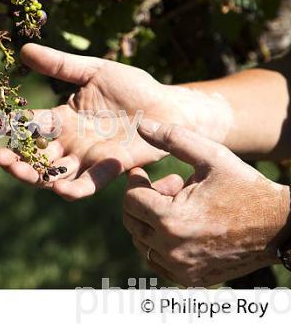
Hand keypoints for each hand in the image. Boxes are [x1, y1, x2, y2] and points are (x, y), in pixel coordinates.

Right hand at [0, 43, 208, 199]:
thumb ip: (59, 64)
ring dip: (34, 176)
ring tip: (17, 171)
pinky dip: (74, 189)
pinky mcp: (110, 169)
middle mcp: (69, 143)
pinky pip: (88, 184)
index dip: (8, 124)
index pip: (28, 125)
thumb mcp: (92, 71)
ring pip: (53, 174)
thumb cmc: (132, 87)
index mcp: (61, 120)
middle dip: (14, 159)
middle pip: (34, 156)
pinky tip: (60, 190)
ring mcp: (87, 158)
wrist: (167, 105)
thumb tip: (22, 50)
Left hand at [123, 119, 290, 286]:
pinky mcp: (191, 279)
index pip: (130, 200)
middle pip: (131, 222)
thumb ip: (172, 139)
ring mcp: (180, 268)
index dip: (135, 182)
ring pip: (142, 242)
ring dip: (151, 221)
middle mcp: (171, 249)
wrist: (281, 227)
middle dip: (143, 200)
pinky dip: (160, 244)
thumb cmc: (245, 187)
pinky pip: (157, 261)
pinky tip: (181, 225)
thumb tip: (141, 124)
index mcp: (171, 219)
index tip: (143, 173)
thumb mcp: (211, 156)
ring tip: (179, 203)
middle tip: (170, 186)